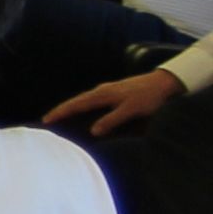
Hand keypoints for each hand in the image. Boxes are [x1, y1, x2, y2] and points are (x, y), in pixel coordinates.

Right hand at [44, 66, 185, 132]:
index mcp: (103, 94)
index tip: (46, 120)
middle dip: (62, 110)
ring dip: (73, 108)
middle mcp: (102, 90)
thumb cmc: (149, 97)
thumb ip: (112, 120)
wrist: (165, 82)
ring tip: (63, 116)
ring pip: (85, 100)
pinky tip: (87, 110)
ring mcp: (109, 90)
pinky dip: (84, 106)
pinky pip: (93, 100)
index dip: (60, 112)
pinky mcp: (115, 92)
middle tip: (48, 119)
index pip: (76, 104)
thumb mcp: (131, 110)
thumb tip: (93, 131)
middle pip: (77, 101)